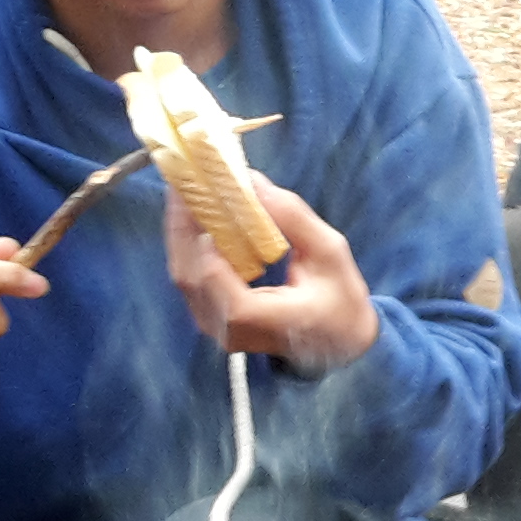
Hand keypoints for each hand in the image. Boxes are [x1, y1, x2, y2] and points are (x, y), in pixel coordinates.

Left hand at [167, 175, 378, 370]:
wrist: (338, 339)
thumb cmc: (340, 299)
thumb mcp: (329, 252)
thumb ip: (292, 218)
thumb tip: (251, 181)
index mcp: (263, 319)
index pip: (216, 281)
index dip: (207, 244)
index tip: (208, 200)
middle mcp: (231, 330)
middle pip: (190, 275)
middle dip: (182, 224)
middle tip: (185, 180)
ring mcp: (216, 327)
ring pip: (183, 275)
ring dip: (181, 231)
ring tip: (185, 190)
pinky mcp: (211, 319)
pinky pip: (190, 279)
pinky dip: (188, 244)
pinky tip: (193, 215)